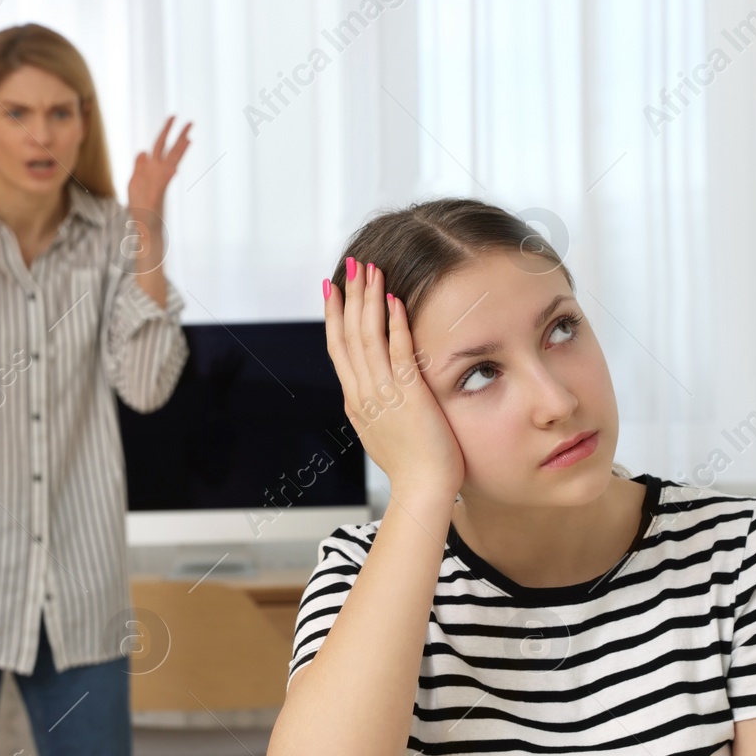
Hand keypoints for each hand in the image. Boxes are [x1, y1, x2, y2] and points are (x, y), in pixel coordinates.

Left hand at [126, 115, 192, 221]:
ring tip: (189, 137)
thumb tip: (143, 151)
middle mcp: (157, 174)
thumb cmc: (141, 208)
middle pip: (168, 149)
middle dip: (177, 135)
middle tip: (190, 122)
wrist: (145, 227)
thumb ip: (139, 166)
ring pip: (170, 163)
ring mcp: (157, 184)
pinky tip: (174, 169)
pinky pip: (162, 184)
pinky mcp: (156, 196)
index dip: (166, 132)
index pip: (160, 146)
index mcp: (151, 170)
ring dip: (179, 151)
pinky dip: (167, 176)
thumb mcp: (134, 182)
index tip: (174, 118)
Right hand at [325, 258, 464, 501]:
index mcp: (355, 401)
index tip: (333, 288)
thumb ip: (379, 407)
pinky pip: (398, 352)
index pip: (338, 349)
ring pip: (368, 337)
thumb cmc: (413, 467)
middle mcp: (362, 393)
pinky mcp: (408, 396)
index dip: (334, 316)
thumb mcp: (385, 433)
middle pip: (348, 335)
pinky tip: (395, 300)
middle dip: (349, 296)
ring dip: (369, 300)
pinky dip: (394, 324)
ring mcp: (383, 394)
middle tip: (351, 264)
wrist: (422, 491)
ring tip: (372, 270)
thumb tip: (378, 393)